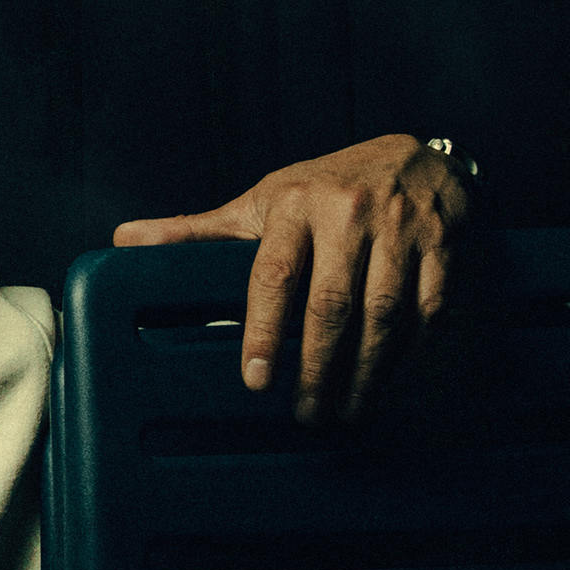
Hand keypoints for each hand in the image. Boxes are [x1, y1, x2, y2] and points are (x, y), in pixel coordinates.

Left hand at [113, 133, 473, 422]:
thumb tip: (123, 240)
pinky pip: (429, 311)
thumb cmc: (326, 188)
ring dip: (366, 372)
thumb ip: (199, 231)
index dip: (264, 331)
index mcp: (296, 204)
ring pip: (384, 315)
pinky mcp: (445, 248)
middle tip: (305, 413)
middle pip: (331, 304)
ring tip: (346, 409)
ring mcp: (402, 230)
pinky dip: (411, 353)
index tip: (258, 380)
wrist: (418, 156)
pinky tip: (390, 381)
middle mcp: (349, 213)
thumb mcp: (263, 202)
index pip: (273, 274)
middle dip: (317, 368)